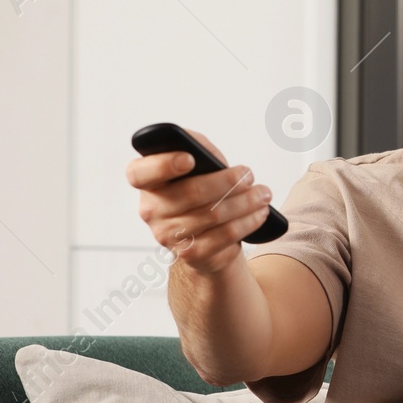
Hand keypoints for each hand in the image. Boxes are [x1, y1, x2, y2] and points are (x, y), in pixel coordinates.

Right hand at [127, 129, 272, 275]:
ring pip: (214, 215)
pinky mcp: (190, 255)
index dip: (162, 165)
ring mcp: (168, 236)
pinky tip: (260, 213)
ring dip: (246, 203)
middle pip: (192, 193)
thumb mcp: (197, 165)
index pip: (139, 173)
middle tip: (249, 176)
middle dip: (228, 182)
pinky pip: (225, 236)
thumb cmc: (200, 189)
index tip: (190, 158)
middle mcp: (151, 210)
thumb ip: (195, 147)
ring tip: (263, 194)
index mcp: (146, 183)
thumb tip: (200, 148)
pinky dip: (248, 222)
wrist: (205, 235)